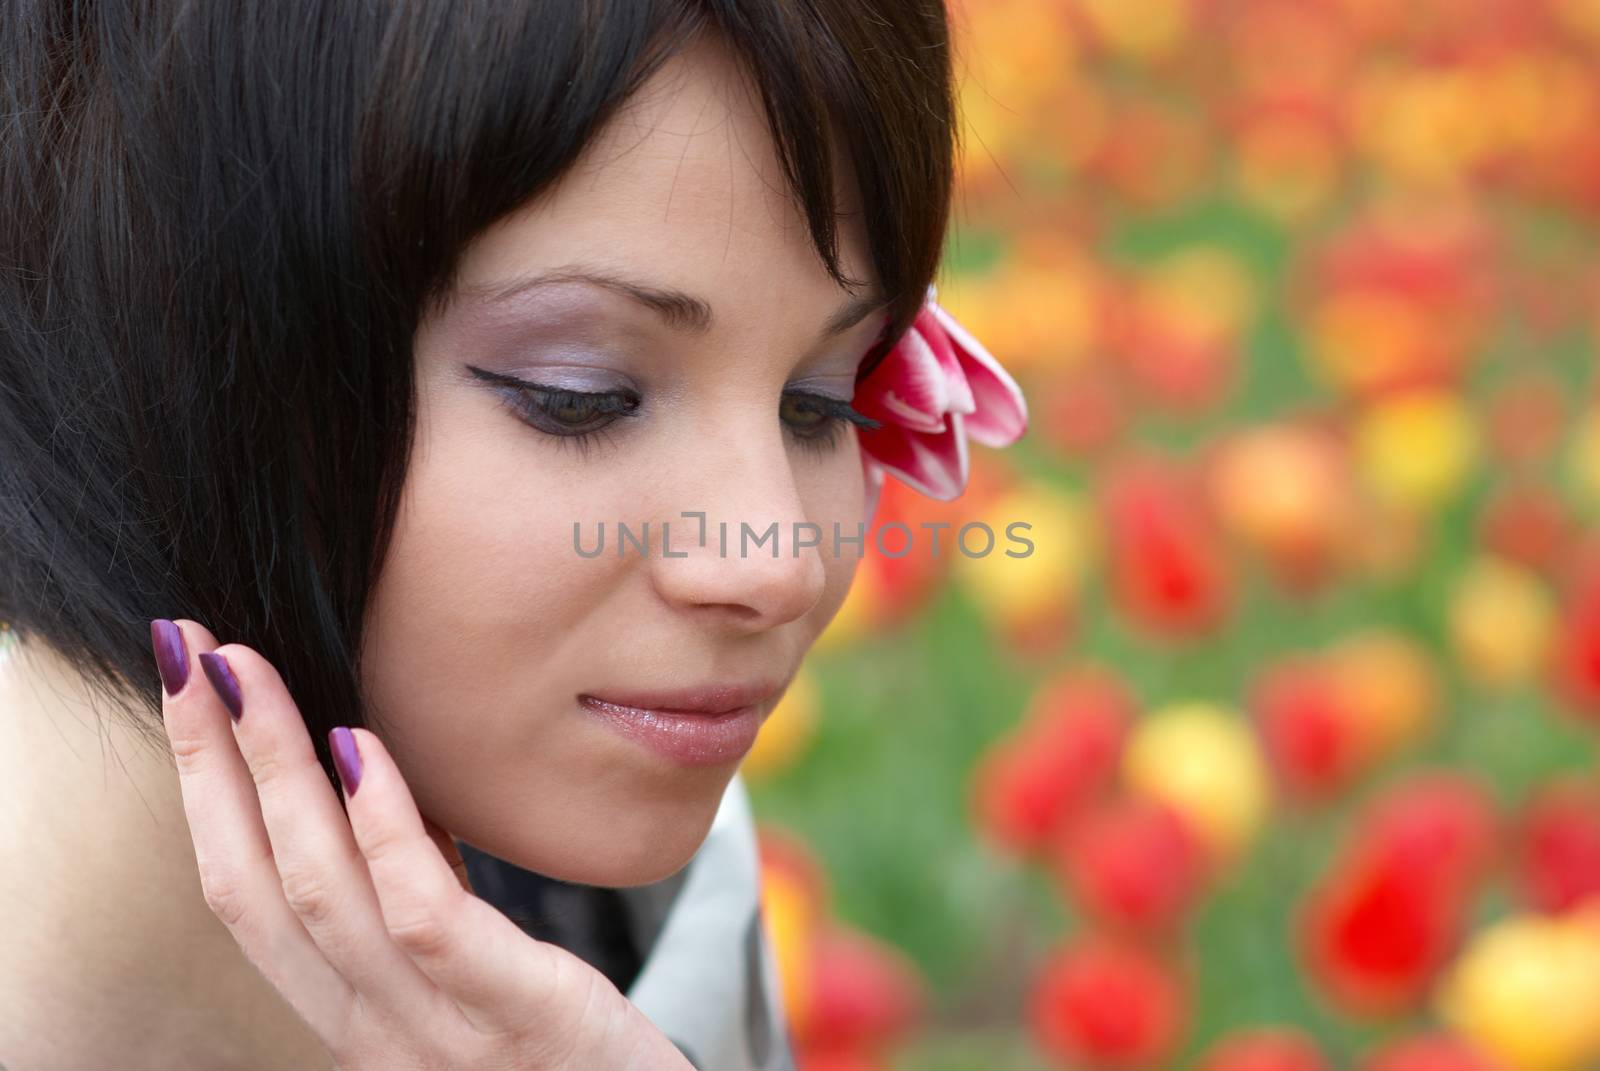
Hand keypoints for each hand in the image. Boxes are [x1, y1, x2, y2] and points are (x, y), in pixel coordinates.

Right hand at [153, 618, 692, 1070]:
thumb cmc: (564, 1049)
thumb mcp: (473, 970)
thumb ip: (419, 892)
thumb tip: (372, 777)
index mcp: (355, 1013)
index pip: (246, 895)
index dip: (203, 789)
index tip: (190, 686)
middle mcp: (372, 1033)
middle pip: (255, 886)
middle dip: (211, 761)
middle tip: (188, 650)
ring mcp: (437, 1036)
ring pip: (321, 893)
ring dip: (274, 772)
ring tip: (251, 672)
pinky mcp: (523, 1018)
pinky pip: (427, 917)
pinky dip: (384, 827)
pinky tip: (361, 747)